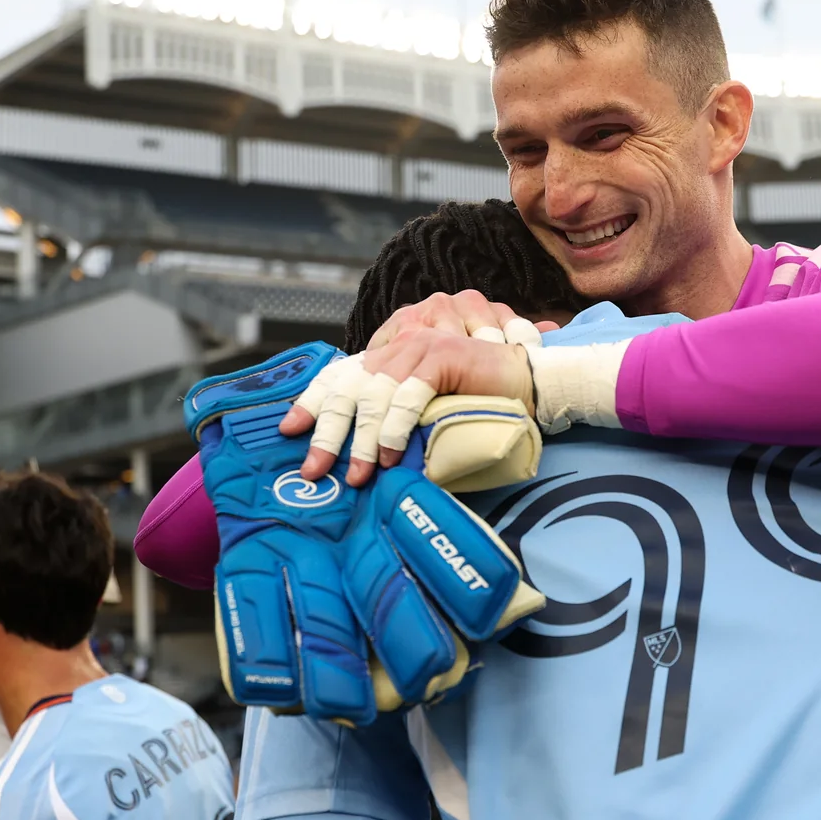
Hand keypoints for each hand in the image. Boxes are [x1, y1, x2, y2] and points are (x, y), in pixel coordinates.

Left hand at [280, 294, 556, 488]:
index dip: (312, 400)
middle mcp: (401, 343)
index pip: (341, 373)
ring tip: (354, 476)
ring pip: (373, 397)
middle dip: (327, 432)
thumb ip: (398, 412)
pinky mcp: (441, 357)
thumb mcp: (429, 405)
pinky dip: (392, 430)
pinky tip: (385, 456)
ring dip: (359, 441)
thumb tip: (362, 451)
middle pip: (348, 388)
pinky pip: (406, 399)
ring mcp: (421, 346)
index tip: (289, 431)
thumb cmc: (483, 396)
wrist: (531, 379)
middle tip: (313, 470)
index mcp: (393, 352)